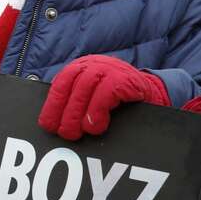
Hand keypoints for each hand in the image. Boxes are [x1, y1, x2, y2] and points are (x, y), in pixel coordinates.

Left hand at [37, 55, 170, 140]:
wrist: (153, 94)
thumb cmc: (118, 100)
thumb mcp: (94, 98)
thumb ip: (77, 104)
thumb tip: (54, 125)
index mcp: (80, 68)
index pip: (60, 84)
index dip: (52, 105)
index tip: (47, 125)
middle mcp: (92, 65)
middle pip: (71, 85)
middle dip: (65, 111)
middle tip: (65, 134)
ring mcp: (109, 69)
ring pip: (86, 87)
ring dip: (79, 112)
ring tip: (81, 132)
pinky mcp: (125, 78)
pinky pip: (107, 91)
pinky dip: (98, 109)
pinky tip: (96, 125)